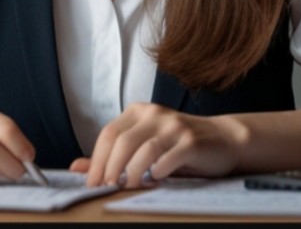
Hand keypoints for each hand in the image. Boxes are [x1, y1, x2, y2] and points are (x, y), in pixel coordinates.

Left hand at [69, 102, 246, 187]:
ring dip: (132, 172)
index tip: (92, 182)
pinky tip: (155, 179)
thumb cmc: (177, 146)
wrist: (223, 140)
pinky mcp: (191, 140)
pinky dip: (158, 171)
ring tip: (128, 186)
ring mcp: (174, 125)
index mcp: (138, 112)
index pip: (108, 133)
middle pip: (122, 141)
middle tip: (107, 188)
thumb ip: (111, 156)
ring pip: (143, 149)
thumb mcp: (142, 147)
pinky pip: (168, 157)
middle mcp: (154, 113)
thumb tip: (76, 167)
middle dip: (110, 168)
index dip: (97, 160)